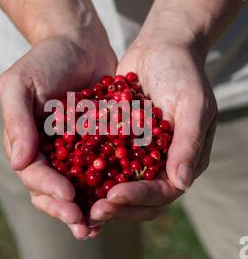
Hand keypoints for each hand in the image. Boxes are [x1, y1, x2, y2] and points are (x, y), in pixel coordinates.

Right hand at [0, 33, 116, 238]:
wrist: (79, 44)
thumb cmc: (45, 60)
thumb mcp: (20, 83)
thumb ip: (17, 120)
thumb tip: (18, 165)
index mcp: (26, 144)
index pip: (33, 174)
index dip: (48, 188)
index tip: (67, 196)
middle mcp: (48, 155)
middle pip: (52, 192)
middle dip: (66, 209)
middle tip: (83, 223)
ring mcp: (73, 155)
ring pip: (77, 190)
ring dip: (87, 210)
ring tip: (99, 226)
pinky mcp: (99, 148)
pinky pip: (103, 174)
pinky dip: (109, 190)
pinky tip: (121, 202)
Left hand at [89, 35, 216, 223]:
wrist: (161, 47)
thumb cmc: (184, 73)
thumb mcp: (193, 104)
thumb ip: (188, 142)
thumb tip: (182, 183)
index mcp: (183, 161)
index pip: (162, 192)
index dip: (138, 197)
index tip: (113, 196)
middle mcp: (160, 165)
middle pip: (138, 199)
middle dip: (115, 207)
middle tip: (91, 211)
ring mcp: (137, 156)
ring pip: (117, 187)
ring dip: (98, 197)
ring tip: (74, 201)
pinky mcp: (117, 143)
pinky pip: (102, 164)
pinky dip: (87, 174)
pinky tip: (65, 177)